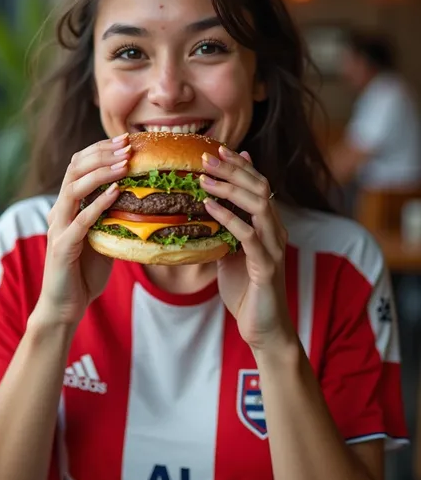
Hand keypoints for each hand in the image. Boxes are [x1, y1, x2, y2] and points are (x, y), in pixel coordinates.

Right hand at [37, 134, 130, 326]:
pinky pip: (80, 220)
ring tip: (124, 163)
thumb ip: (112, 215)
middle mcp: (59, 211)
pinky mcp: (62, 247)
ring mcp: (59, 227)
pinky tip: (115, 193)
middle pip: (75, 169)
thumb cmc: (86, 271)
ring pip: (74, 188)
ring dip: (101, 173)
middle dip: (102, 154)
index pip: (79, 165)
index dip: (101, 149)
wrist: (66, 305)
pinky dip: (98, 204)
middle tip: (128, 145)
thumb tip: (142, 197)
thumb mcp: (103, 236)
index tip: (126, 139)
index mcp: (68, 206)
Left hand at [200, 147, 292, 349]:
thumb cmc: (246, 292)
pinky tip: (209, 207)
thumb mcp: (231, 255)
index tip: (217, 150)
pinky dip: (228, 218)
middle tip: (207, 155)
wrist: (264, 330)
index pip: (258, 186)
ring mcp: (274, 248)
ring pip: (259, 205)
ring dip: (230, 188)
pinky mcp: (266, 266)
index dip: (240, 166)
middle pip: (260, 188)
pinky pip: (247, 235)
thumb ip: (227, 232)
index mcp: (268, 226)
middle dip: (233, 169)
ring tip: (205, 177)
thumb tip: (209, 210)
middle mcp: (276, 232)